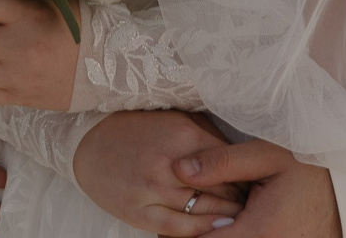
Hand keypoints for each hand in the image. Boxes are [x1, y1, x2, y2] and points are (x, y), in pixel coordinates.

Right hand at [74, 110, 243, 234]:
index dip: (247, 173)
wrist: (87, 142)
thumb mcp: (174, 119)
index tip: (258, 179)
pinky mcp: (138, 211)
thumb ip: (206, 134)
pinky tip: (219, 228)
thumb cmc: (135, 128)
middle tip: (257, 201)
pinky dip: (201, 230)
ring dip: (227, 214)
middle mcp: (169, 163)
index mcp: (182, 135)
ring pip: (202, 208)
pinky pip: (177, 227)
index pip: (228, 161)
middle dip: (241, 196)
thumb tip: (239, 153)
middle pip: (219, 187)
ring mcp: (152, 190)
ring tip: (243, 216)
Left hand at [176, 140, 339, 237]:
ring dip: (213, 234)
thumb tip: (179, 169)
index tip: (174, 211)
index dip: (181, 230)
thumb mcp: (267, 156)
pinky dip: (231, 235)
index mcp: (258, 232)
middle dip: (196, 233)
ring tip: (203, 217)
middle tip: (183, 213)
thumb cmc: (310, 170)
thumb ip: (222, 162)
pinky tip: (226, 222)